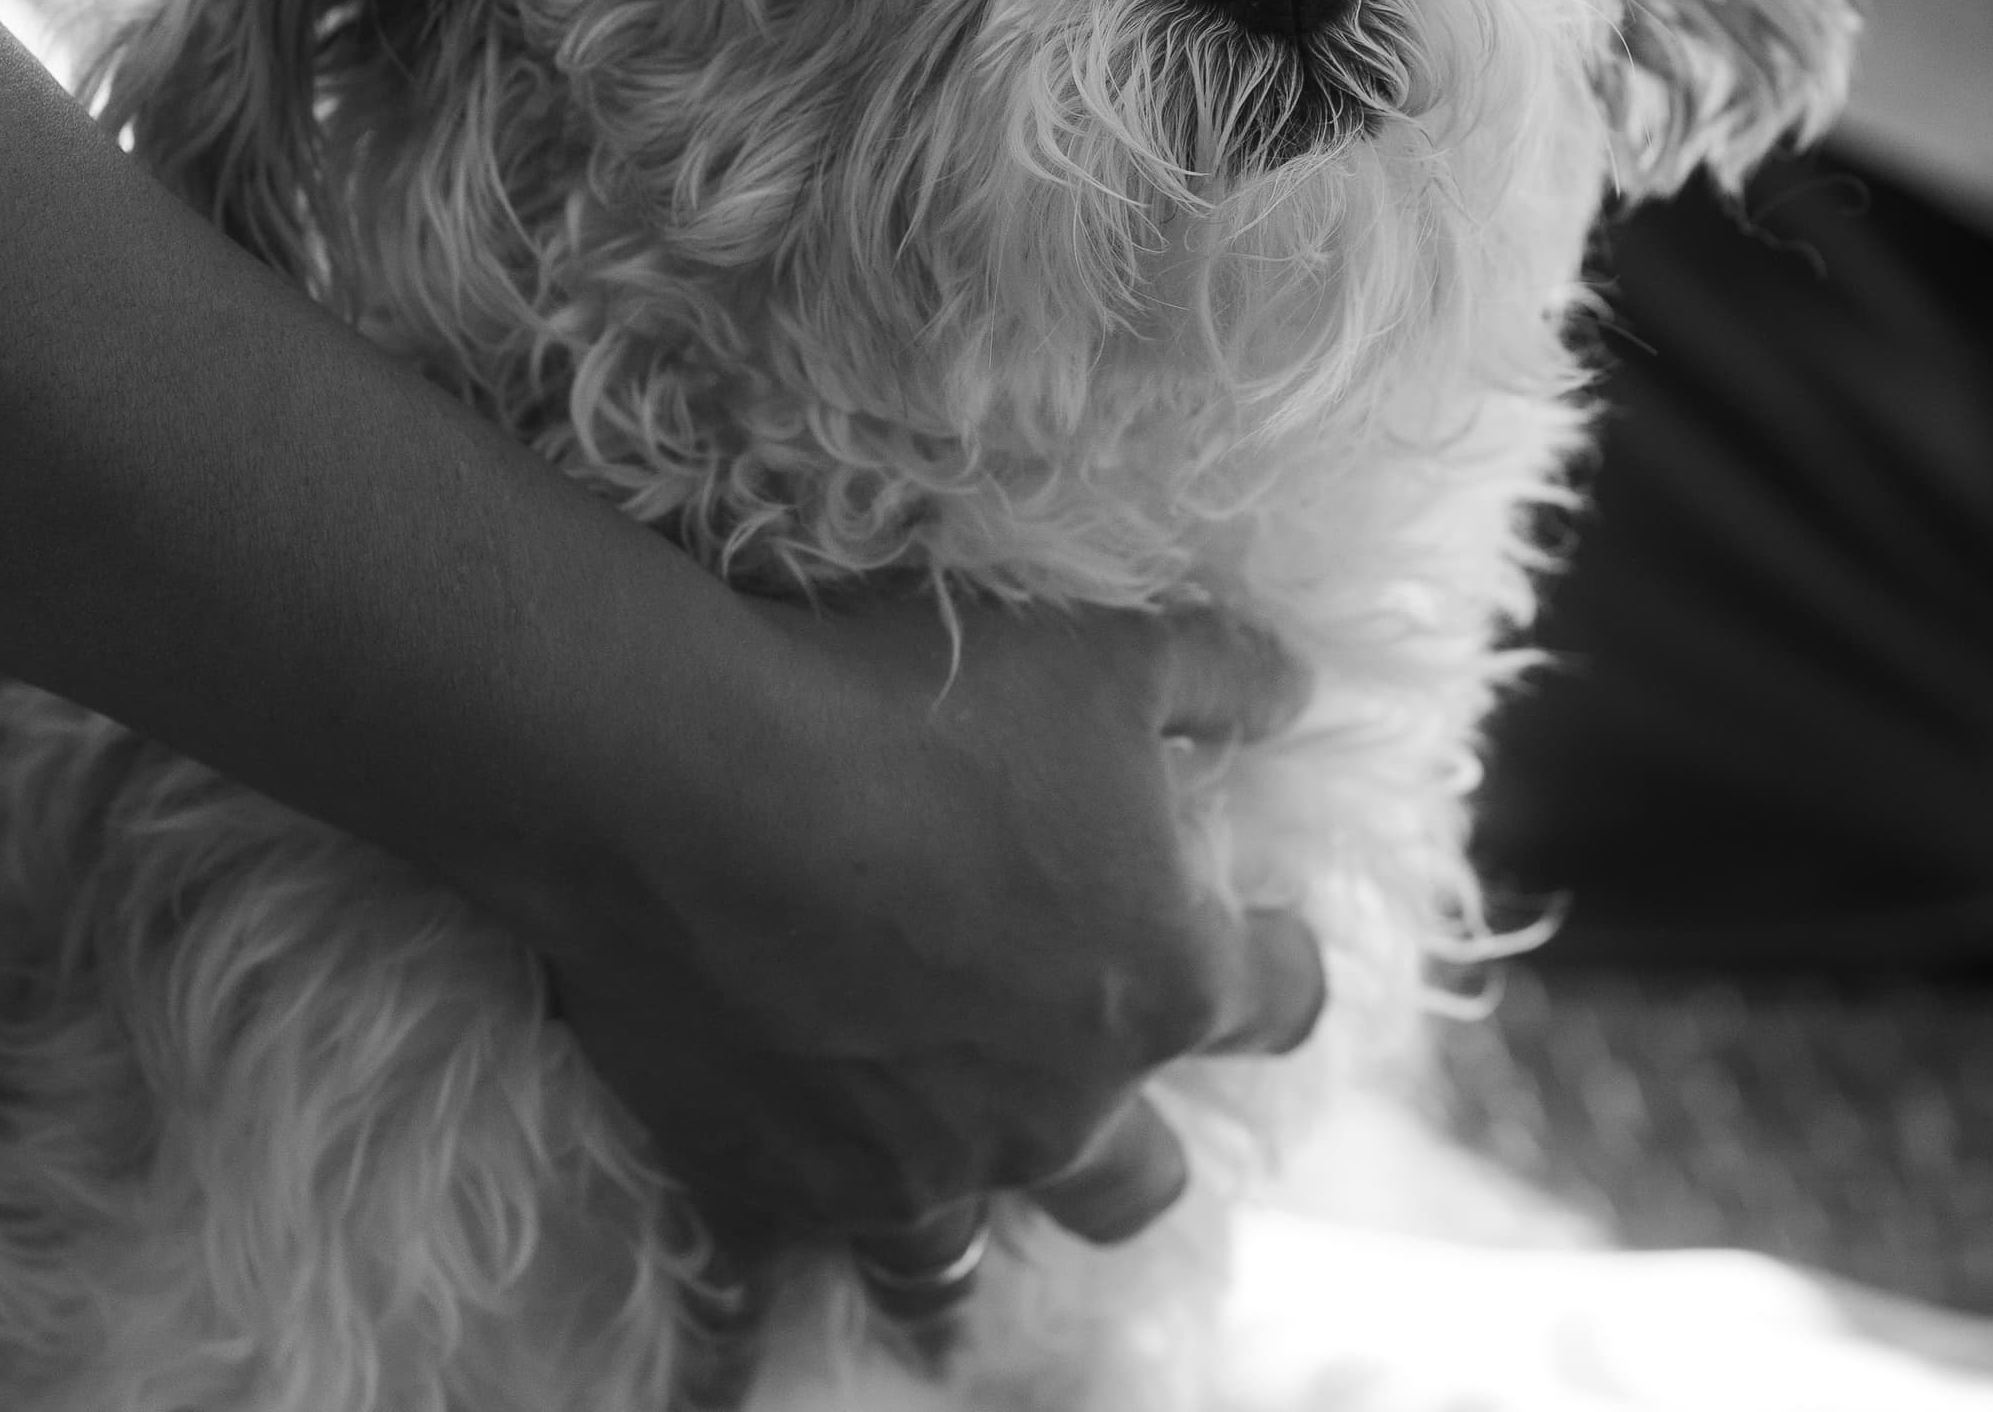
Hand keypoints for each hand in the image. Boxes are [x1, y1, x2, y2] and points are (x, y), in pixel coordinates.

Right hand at [525, 592, 1327, 1383]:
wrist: (694, 773)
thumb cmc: (917, 703)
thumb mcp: (1107, 653)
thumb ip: (1223, 676)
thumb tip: (1298, 688)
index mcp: (1161, 978)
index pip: (1276, 1002)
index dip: (1275, 968)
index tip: (1259, 943)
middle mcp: (1059, 1107)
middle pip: (1137, 1176)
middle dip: (1130, 1145)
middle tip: (1096, 1097)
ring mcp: (916, 1171)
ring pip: (959, 1269)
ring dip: (957, 1260)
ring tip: (939, 1260)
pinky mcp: (773, 1193)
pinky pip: (750, 1318)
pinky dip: (735, 1354)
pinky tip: (719, 1387)